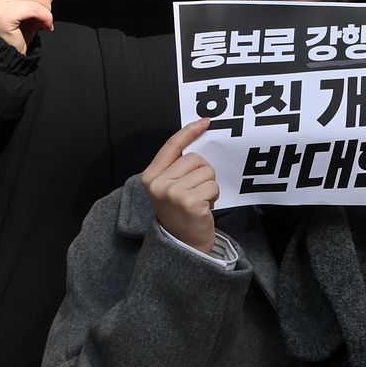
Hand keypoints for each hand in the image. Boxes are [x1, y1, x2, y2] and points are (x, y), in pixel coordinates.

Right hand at [143, 119, 218, 252]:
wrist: (183, 244)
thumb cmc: (180, 213)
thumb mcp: (169, 187)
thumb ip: (177, 168)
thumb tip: (198, 145)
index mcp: (151, 176)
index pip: (171, 146)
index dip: (189, 132)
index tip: (204, 122)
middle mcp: (158, 183)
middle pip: (195, 159)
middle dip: (203, 173)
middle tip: (197, 192)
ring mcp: (173, 193)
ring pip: (207, 172)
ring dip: (210, 186)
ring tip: (200, 201)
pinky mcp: (189, 202)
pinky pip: (213, 186)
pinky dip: (214, 196)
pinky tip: (204, 208)